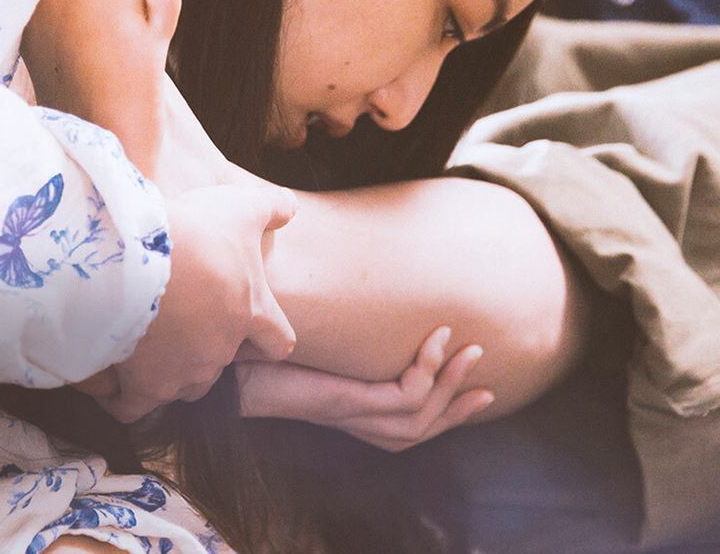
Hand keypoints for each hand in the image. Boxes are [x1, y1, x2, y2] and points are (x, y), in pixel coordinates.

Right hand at [79, 181, 298, 421]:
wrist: (136, 261)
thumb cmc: (194, 233)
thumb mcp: (240, 207)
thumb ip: (271, 207)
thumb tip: (291, 207)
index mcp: (250, 312)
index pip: (278, 343)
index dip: (267, 340)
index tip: (249, 330)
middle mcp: (221, 350)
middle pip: (220, 364)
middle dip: (203, 348)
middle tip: (178, 320)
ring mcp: (183, 373)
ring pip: (182, 385)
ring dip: (167, 369)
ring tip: (142, 343)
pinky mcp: (144, 386)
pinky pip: (131, 406)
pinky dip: (121, 395)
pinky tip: (110, 373)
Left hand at [235, 326, 494, 451]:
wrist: (232, 369)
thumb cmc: (265, 354)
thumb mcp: (316, 343)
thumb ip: (340, 334)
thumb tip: (354, 291)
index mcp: (354, 415)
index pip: (412, 424)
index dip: (449, 410)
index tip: (482, 389)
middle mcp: (358, 423)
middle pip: (425, 427)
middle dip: (460, 402)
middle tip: (487, 372)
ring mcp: (355, 415)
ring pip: (423, 414)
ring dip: (451, 381)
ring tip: (471, 350)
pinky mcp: (349, 403)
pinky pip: (405, 394)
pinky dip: (427, 368)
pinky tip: (436, 340)